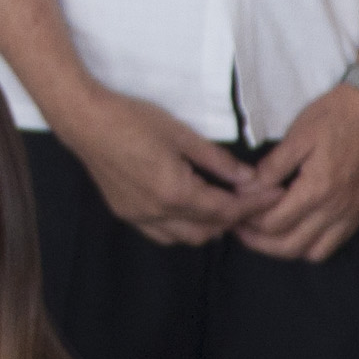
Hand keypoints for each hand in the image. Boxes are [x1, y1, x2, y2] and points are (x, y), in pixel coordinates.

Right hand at [60, 83, 269, 247]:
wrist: (85, 121)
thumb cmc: (132, 120)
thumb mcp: (182, 135)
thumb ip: (217, 160)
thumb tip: (247, 177)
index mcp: (175, 193)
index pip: (226, 210)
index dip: (254, 205)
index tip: (274, 196)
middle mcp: (157, 213)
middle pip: (209, 230)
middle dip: (236, 219)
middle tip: (254, 200)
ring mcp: (139, 217)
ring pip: (186, 237)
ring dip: (210, 226)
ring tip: (227, 204)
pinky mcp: (126, 213)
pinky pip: (163, 233)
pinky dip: (184, 227)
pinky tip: (192, 209)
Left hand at [235, 84, 358, 261]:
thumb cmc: (335, 115)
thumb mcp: (298, 135)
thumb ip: (272, 167)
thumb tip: (248, 189)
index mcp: (317, 189)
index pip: (273, 223)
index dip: (248, 221)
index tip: (236, 210)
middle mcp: (335, 209)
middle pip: (289, 246)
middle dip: (259, 242)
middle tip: (242, 229)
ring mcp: (351, 214)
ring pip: (312, 253)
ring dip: (286, 248)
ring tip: (268, 232)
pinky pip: (333, 245)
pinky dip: (311, 245)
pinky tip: (298, 230)